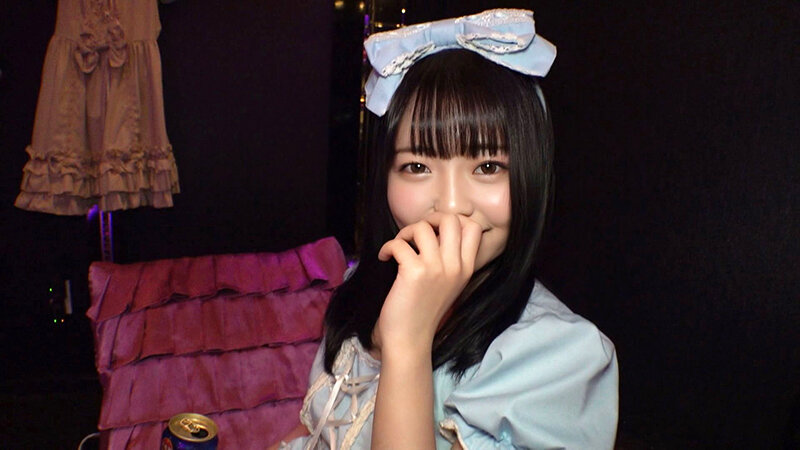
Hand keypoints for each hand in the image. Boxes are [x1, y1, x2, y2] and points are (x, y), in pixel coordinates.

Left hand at [373, 213, 482, 353]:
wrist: (410, 339)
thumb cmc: (425, 311)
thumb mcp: (449, 285)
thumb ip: (449, 260)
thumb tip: (435, 233)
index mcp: (466, 268)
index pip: (473, 228)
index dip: (453, 220)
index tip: (436, 230)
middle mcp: (455, 266)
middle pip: (451, 219)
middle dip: (430, 219)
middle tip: (416, 233)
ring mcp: (436, 268)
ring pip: (423, 227)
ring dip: (406, 232)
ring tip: (399, 246)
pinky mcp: (414, 272)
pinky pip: (399, 244)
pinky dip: (388, 247)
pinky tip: (385, 258)